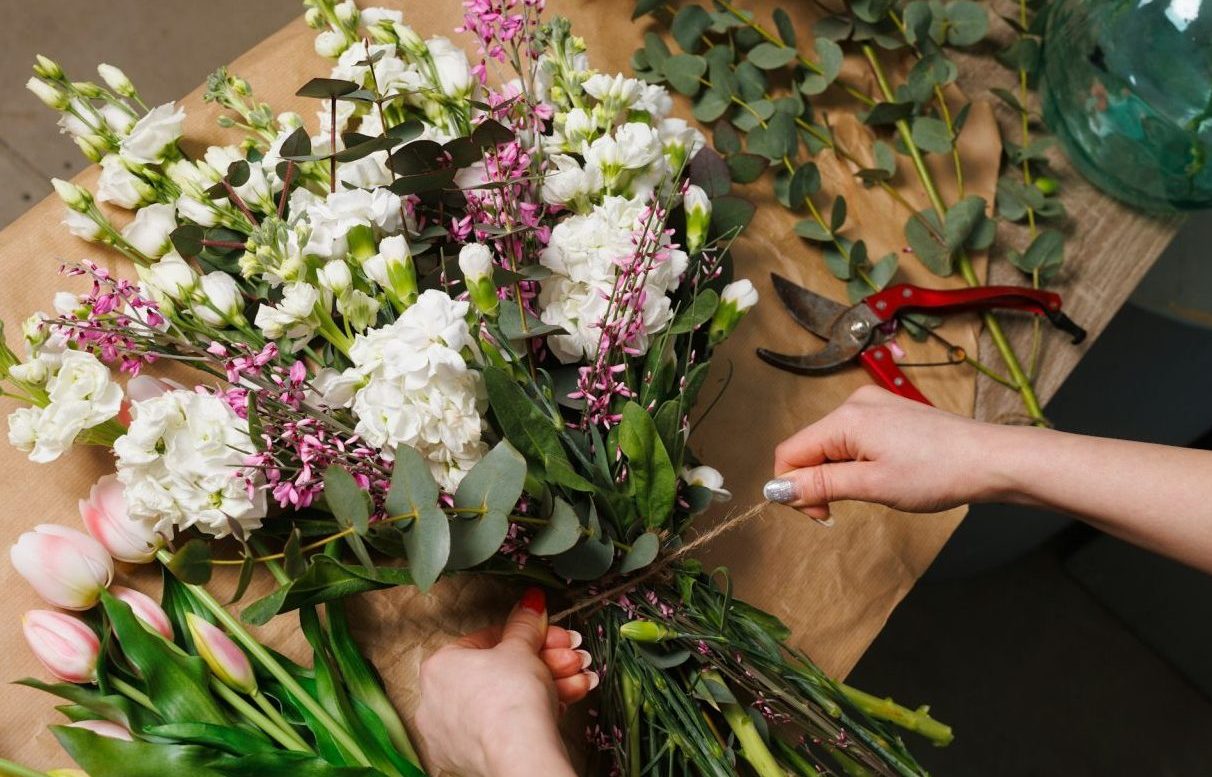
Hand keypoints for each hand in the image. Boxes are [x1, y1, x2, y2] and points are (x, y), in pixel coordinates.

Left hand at [415, 587, 597, 776]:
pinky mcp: (468, 759)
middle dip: (543, 661)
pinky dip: (533, 714)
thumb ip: (525, 623)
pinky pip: (502, 727)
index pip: (485, 641)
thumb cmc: (511, 698)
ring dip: (548, 685)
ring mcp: (451, 735)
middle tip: (568, 656)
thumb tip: (530, 601)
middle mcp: (435, 701)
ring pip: (505, 700)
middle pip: (498, 672)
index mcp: (439, 666)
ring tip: (577, 680)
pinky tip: (564, 703)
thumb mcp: (523, 648)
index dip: (524, 635)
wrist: (520, 754)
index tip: (547, 634)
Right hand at [765, 386, 1009, 519]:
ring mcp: (873, 405)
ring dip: (837, 474)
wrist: (990, 459)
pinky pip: (853, 438)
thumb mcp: (871, 486)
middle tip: (841, 511)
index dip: (793, 488)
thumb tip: (776, 489)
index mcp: (844, 418)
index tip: (818, 515)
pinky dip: (855, 461)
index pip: (789, 453)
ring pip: (831, 445)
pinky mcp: (889, 412)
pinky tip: (883, 474)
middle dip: (816, 482)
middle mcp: (854, 403)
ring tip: (872, 490)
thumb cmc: (937, 472)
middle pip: (809, 447)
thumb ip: (819, 485)